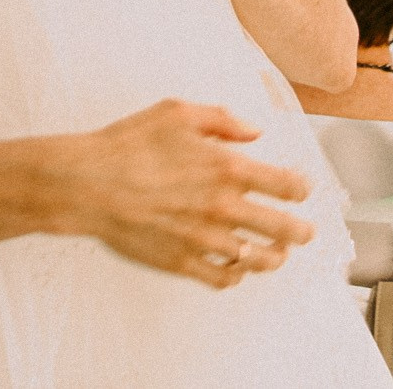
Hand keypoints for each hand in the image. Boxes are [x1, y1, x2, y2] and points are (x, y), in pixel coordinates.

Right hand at [19, 99, 314, 289]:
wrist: (87, 184)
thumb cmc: (126, 146)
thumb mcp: (177, 112)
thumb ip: (223, 119)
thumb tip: (253, 132)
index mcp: (227, 168)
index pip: (288, 186)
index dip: (302, 188)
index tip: (302, 189)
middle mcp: (223, 206)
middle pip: (286, 229)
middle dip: (302, 231)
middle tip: (305, 232)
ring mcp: (205, 238)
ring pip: (260, 260)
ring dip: (275, 257)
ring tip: (277, 254)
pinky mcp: (183, 262)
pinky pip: (224, 279)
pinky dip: (236, 276)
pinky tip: (236, 268)